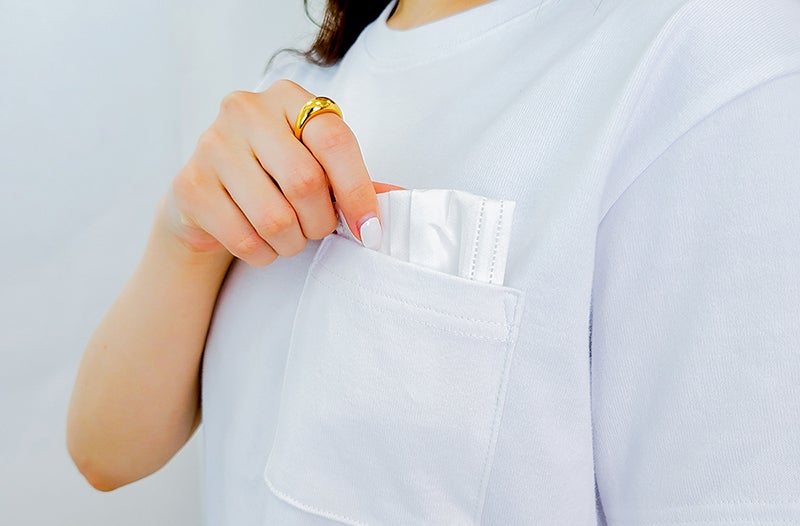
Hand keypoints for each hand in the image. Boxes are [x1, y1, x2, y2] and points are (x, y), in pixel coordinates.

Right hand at [158, 79, 399, 266]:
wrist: (208, 198)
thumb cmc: (274, 178)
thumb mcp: (317, 167)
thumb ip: (355, 180)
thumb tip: (399, 200)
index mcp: (288, 97)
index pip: (334, 141)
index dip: (358, 191)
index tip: (370, 229)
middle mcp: (245, 111)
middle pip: (306, 182)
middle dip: (321, 222)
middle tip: (316, 229)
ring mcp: (212, 144)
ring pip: (275, 218)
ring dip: (292, 242)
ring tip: (287, 235)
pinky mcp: (190, 185)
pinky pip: (245, 238)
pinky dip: (264, 254)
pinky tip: (261, 242)